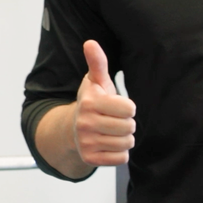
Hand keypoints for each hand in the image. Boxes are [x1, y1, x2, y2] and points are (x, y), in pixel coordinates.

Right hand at [73, 40, 135, 165]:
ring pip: (127, 144)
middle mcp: (85, 123)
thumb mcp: (96, 81)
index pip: (129, 108)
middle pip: (130, 127)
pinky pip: (122, 159)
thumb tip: (90, 42)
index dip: (128, 107)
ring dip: (124, 138)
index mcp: (89, 103)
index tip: (117, 106)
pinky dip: (120, 153)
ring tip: (112, 132)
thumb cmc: (92, 102)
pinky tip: (109, 144)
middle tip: (115, 120)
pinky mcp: (90, 159)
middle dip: (127, 123)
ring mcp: (86, 143)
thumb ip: (97, 62)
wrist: (73, 129)